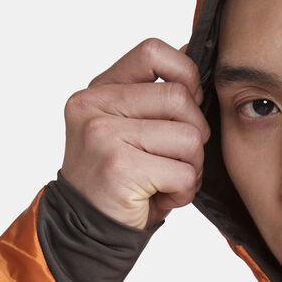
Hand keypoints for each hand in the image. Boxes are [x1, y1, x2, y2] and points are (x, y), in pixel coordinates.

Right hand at [60, 38, 209, 229]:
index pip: (152, 52)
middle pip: (180, 99)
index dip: (185, 75)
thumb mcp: (128, 129)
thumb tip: (189, 51)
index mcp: (98, 91)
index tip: (188, 104)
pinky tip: (162, 198)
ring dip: (191, 168)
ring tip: (168, 181)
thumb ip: (152, 94)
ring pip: (188, 137)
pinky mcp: (120, 167)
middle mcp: (94, 106)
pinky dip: (184, 192)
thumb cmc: (117, 181)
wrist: (86, 230)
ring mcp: (104, 135)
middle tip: (179, 159)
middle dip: (195, 135)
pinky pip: (183, 172)